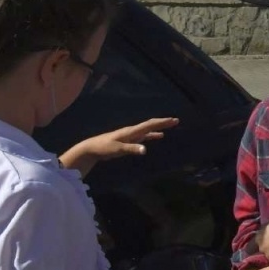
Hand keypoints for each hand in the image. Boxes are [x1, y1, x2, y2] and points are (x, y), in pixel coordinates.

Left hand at [60, 118, 178, 175]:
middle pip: (150, 124)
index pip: (149, 125)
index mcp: (131, 131)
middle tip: (175, 120)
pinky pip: (144, 135)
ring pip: (148, 129)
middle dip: (163, 122)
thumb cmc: (104, 148)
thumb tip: (145, 150)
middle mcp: (133, 131)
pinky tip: (158, 136)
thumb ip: (131, 149)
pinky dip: (152, 134)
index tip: (173, 120)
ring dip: (159, 127)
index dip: (161, 122)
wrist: (92, 148)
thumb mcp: (117, 149)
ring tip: (170, 125)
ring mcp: (131, 135)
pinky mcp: (129, 140)